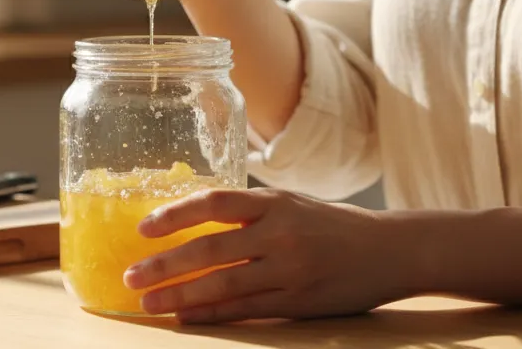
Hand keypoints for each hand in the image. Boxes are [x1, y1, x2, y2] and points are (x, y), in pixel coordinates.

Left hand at [123, 188, 411, 323]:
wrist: (391, 250)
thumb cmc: (335, 224)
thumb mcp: (293, 203)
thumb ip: (251, 210)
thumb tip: (194, 218)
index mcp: (275, 203)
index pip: (214, 203)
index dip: (175, 215)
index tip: (143, 228)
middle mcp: (279, 234)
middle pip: (210, 249)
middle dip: (165, 265)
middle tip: (130, 276)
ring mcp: (288, 271)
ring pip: (223, 285)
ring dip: (180, 296)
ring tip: (148, 302)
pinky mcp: (298, 303)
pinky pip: (246, 310)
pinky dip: (212, 315)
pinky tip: (186, 318)